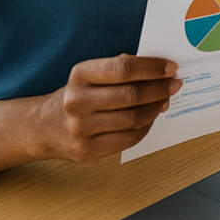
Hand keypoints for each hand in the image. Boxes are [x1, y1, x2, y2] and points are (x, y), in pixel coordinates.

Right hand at [0, 54, 182, 179]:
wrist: (44, 127)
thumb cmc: (80, 95)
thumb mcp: (91, 74)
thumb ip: (121, 68)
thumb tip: (161, 70)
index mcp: (79, 75)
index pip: (123, 68)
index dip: (152, 68)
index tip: (172, 68)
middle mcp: (76, 102)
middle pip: (131, 96)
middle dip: (160, 89)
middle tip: (175, 84)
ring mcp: (80, 129)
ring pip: (133, 119)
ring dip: (156, 108)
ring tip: (165, 100)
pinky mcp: (87, 151)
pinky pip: (128, 139)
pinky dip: (146, 127)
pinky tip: (150, 117)